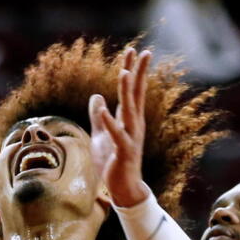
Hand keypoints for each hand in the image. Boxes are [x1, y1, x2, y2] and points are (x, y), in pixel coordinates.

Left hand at [88, 48, 151, 207]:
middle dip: (138, 73)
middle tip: (142, 52)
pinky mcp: (124, 151)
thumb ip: (99, 116)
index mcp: (129, 119)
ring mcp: (130, 137)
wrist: (123, 188)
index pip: (132, 90)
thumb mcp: (101, 135)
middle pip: (136, 94)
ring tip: (124, 73)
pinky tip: (103, 109)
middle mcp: (134, 124)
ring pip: (129, 110)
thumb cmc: (113, 162)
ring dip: (126, 92)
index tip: (133, 51)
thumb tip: (96, 96)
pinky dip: (110, 122)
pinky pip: (116, 134)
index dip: (132, 70)